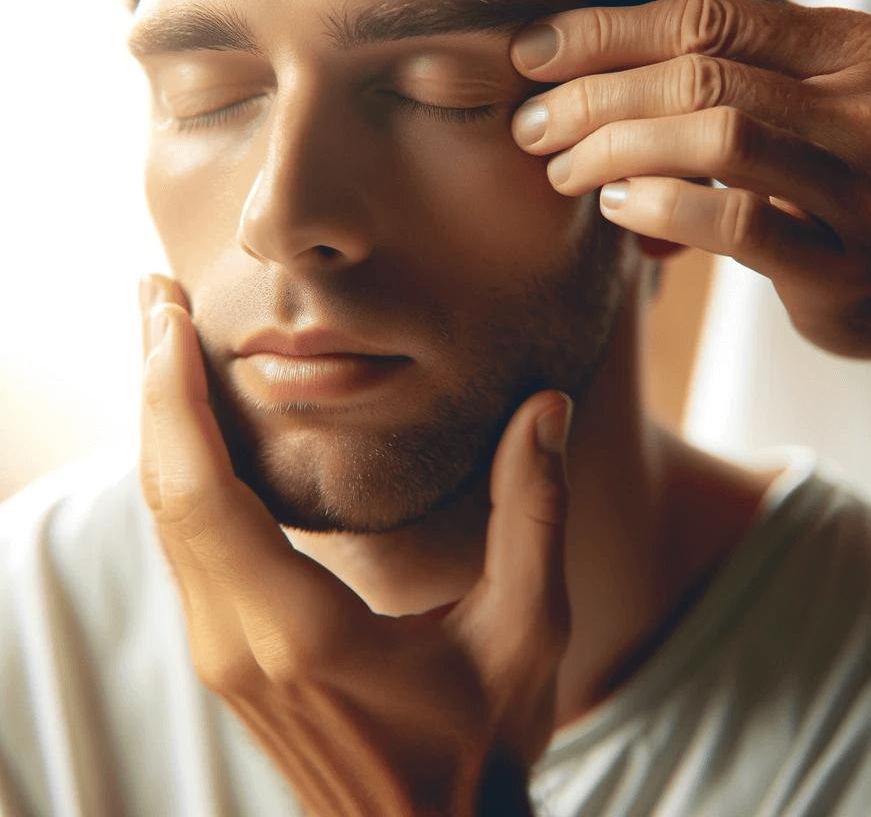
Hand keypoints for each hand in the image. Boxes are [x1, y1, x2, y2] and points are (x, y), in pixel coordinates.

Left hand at [138, 275, 571, 816]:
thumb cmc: (482, 747)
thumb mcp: (529, 630)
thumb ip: (535, 513)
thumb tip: (544, 407)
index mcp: (302, 634)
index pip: (206, 496)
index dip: (174, 397)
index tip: (166, 317)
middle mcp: (240, 643)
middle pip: (166, 494)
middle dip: (151, 385)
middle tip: (155, 297)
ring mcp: (226, 655)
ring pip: (166, 519)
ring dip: (159, 424)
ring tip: (163, 342)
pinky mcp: (232, 656)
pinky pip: (187, 547)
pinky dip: (180, 472)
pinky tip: (195, 428)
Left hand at [509, 0, 870, 369]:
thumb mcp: (850, 86)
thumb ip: (783, 38)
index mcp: (855, 49)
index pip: (708, 17)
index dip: (606, 32)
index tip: (533, 53)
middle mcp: (868, 106)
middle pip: (701, 75)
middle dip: (594, 98)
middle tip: (532, 126)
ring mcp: (865, 188)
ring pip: (718, 140)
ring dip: (617, 151)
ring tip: (563, 170)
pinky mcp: (846, 266)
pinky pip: (738, 225)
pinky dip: (663, 210)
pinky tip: (618, 208)